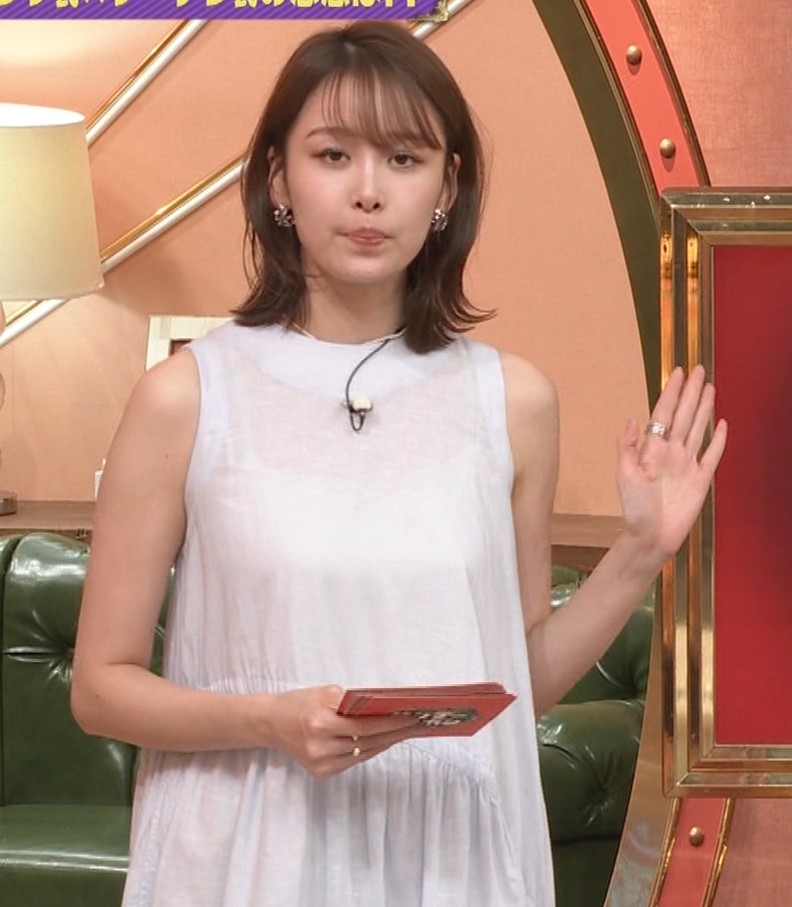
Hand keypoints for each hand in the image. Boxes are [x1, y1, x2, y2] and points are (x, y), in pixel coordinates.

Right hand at [268, 685, 418, 778]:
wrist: (272, 722)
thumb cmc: (301, 702)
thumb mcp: (327, 693)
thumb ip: (354, 702)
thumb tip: (385, 708)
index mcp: (320, 723)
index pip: (366, 725)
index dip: (391, 723)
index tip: (412, 717)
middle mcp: (320, 747)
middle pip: (368, 742)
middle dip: (395, 733)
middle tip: (416, 725)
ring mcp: (321, 764)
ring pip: (363, 754)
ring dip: (385, 742)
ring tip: (404, 732)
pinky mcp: (321, 773)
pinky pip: (353, 761)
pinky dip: (368, 750)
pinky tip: (383, 740)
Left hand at [617, 365, 727, 561]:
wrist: (651, 536)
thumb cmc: (635, 509)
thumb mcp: (625, 476)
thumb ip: (627, 448)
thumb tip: (633, 419)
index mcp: (653, 449)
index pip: (664, 414)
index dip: (671, 393)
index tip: (676, 373)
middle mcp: (671, 452)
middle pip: (684, 415)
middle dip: (691, 392)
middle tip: (698, 369)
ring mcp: (687, 464)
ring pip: (698, 428)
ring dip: (704, 408)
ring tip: (709, 387)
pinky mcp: (701, 479)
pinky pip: (712, 455)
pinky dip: (718, 440)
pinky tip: (722, 424)